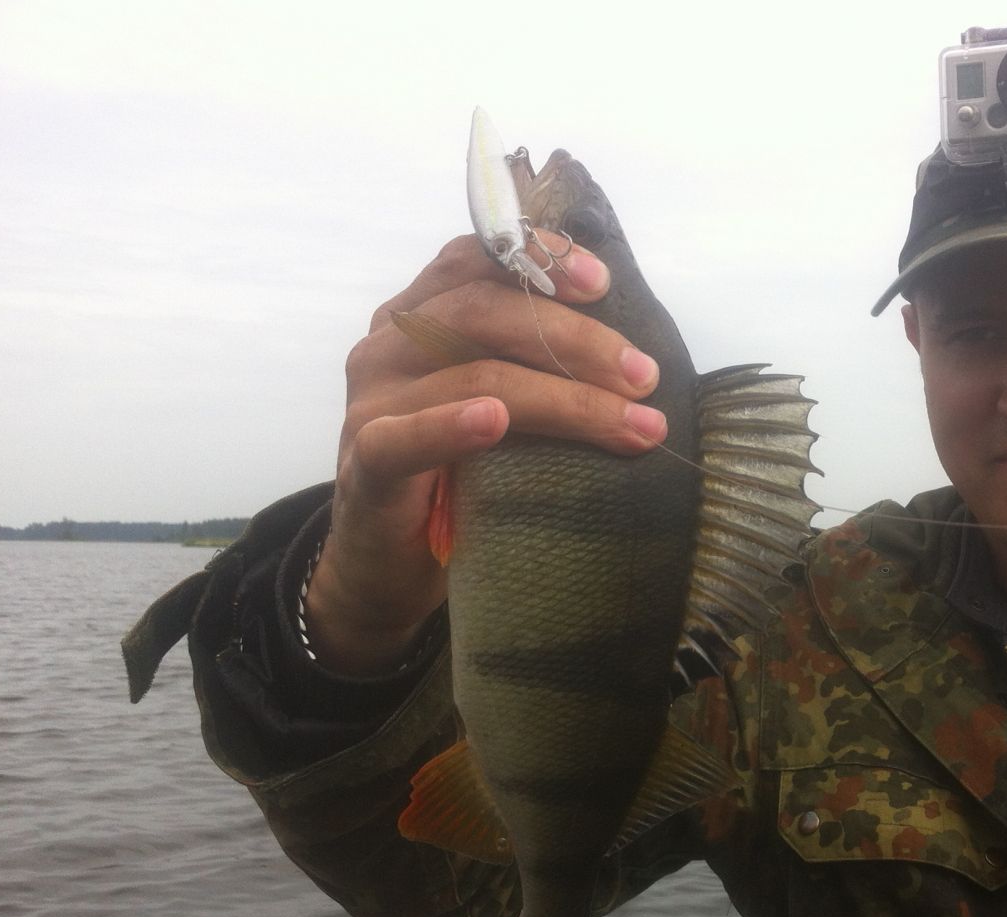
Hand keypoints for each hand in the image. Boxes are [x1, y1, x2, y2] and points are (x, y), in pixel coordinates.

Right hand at [304, 232, 666, 675]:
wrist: (392, 566)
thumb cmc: (461, 476)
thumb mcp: (501, 404)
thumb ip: (534, 364)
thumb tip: (634, 356)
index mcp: (420, 316)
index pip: (476, 260)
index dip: (539, 260)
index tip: (603, 282)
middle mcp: (389, 345)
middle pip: (483, 312)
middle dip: (575, 339)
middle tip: (643, 376)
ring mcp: (372, 403)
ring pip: (472, 377)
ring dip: (563, 399)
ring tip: (629, 425)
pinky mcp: (363, 464)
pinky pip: (404, 439)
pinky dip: (451, 426)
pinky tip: (493, 423)